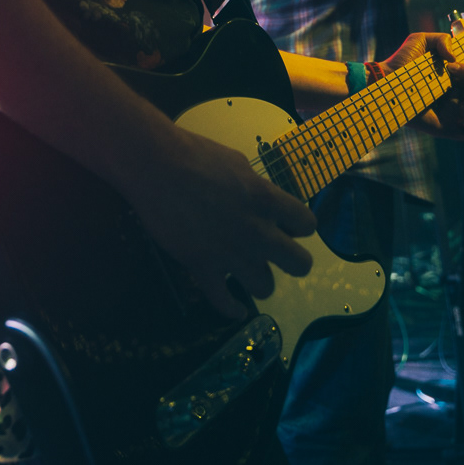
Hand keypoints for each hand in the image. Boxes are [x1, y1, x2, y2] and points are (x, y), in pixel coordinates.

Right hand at [126, 128, 315, 319]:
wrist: (155, 166)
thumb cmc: (195, 154)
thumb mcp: (238, 163)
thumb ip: (256, 188)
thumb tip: (262, 200)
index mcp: (267, 200)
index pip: (308, 225)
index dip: (298, 227)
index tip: (286, 226)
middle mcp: (257, 231)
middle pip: (300, 264)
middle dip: (293, 262)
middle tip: (277, 255)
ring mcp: (231, 253)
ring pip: (266, 287)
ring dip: (260, 281)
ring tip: (249, 274)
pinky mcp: (203, 267)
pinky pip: (223, 301)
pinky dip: (231, 308)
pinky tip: (235, 309)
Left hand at [372, 32, 463, 141]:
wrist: (386, 82)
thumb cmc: (401, 61)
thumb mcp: (421, 40)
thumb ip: (442, 39)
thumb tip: (455, 58)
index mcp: (453, 77)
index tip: (455, 65)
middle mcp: (455, 94)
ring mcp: (451, 111)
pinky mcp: (446, 127)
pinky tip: (462, 113)